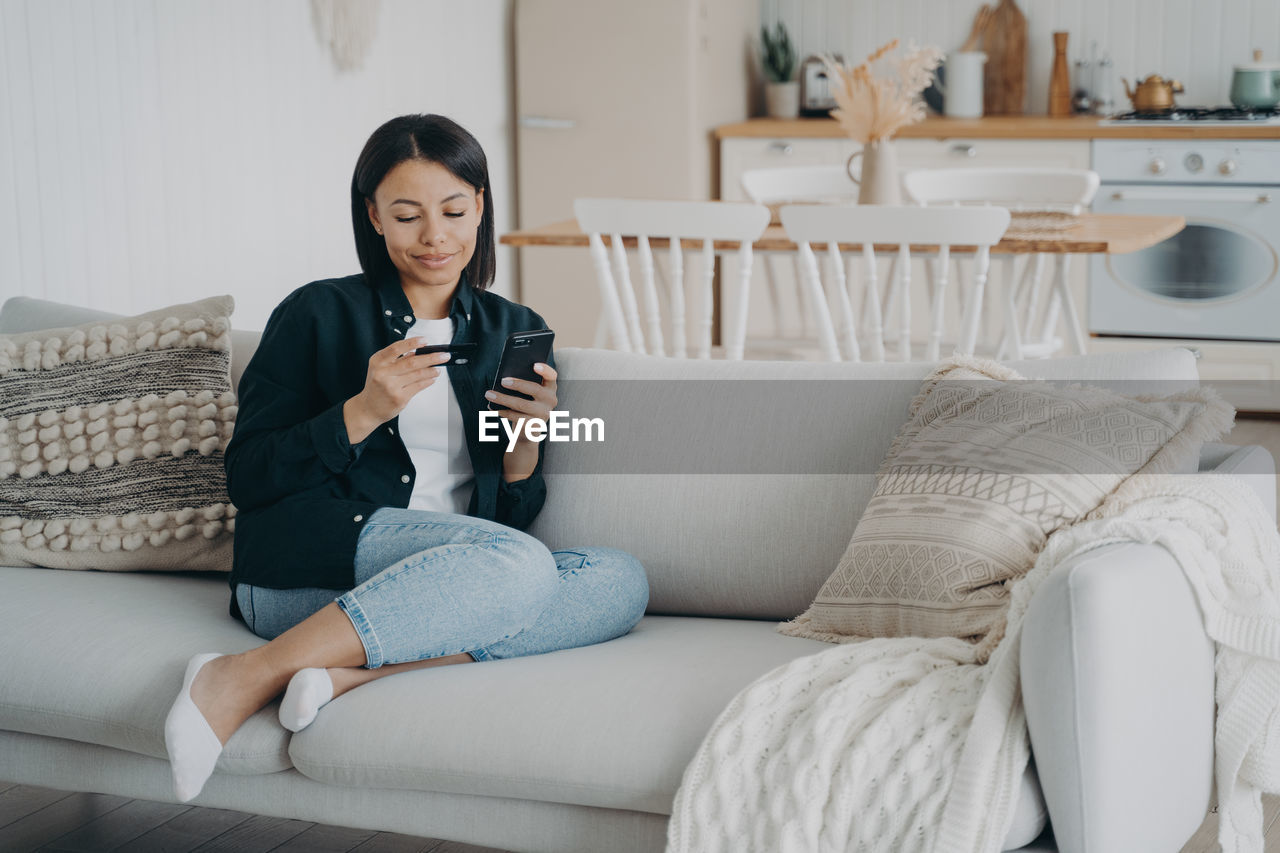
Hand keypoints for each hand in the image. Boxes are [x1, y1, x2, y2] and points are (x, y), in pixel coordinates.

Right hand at [344, 338, 448, 443]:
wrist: (369, 408)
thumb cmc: (377, 386)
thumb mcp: (381, 368)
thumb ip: (397, 359)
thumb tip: (418, 351)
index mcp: (377, 361)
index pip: (397, 348)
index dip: (412, 343)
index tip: (425, 341)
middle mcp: (383, 373)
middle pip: (411, 362)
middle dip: (431, 358)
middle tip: (444, 355)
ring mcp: (391, 386)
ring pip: (417, 375)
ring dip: (432, 370)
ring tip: (438, 368)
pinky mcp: (399, 398)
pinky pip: (418, 386)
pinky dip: (428, 381)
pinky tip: (432, 378)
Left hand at [485, 362, 557, 481]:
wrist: (528, 430)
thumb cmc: (526, 404)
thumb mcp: (528, 393)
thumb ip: (522, 383)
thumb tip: (505, 378)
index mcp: (550, 388)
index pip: (551, 376)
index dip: (545, 370)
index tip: (534, 365)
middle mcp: (550, 400)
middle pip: (535, 389)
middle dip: (518, 384)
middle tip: (503, 381)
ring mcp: (543, 414)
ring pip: (521, 404)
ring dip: (502, 398)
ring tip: (488, 394)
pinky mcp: (533, 425)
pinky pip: (515, 416)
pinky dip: (501, 411)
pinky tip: (491, 407)